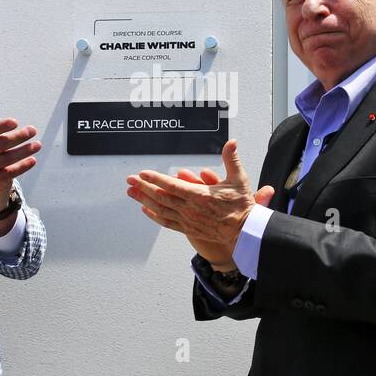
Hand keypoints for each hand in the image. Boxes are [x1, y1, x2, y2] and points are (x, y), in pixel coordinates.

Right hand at [0, 94, 40, 211]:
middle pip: (0, 144)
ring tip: (37, 145)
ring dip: (24, 152)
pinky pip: (7, 173)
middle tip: (33, 130)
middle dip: (18, 137)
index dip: (1, 126)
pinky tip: (32, 161)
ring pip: (6, 159)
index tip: (15, 122)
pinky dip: (21, 167)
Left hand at [126, 140, 273, 267]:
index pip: (172, 186)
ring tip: (131, 193)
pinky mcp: (189, 229)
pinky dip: (154, 216)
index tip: (143, 173)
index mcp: (199, 196)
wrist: (245, 232)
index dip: (155, 179)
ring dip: (144, 200)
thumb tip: (231, 143)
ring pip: (160, 210)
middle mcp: (190, 209)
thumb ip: (231, 159)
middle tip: (130, 180)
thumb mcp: (239, 179)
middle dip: (143, 187)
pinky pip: (167, 222)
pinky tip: (146, 210)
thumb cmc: (242, 207)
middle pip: (161, 197)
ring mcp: (188, 220)